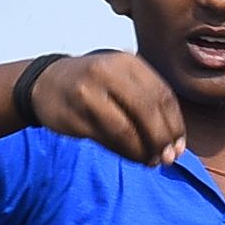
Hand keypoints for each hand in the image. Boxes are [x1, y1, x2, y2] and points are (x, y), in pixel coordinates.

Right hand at [29, 48, 187, 167]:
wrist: (45, 83)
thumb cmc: (95, 85)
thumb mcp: (122, 79)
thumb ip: (148, 101)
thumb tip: (175, 144)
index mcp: (127, 62)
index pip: (162, 94)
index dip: (175, 124)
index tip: (179, 146)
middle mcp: (108, 72)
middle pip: (147, 110)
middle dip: (161, 139)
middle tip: (169, 159)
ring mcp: (88, 93)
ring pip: (126, 129)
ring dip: (142, 150)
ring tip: (151, 162)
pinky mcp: (74, 115)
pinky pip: (106, 139)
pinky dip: (125, 152)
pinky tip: (133, 157)